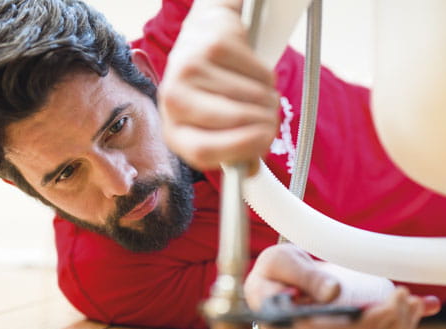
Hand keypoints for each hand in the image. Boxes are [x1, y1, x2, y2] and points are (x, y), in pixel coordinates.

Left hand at [158, 0, 279, 172]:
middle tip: (272, 122)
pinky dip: (268, 79)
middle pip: (235, 119)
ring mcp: (191, 69)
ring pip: (253, 96)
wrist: (202, 40)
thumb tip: (250, 171)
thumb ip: (235, 156)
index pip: (203, 150)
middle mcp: (173, 99)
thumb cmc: (210, 96)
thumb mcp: (215, 133)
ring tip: (263, 100)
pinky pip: (260, 72)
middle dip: (265, 124)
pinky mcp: (214, 45)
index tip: (265, 143)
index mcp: (173, 132)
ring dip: (269, 102)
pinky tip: (256, 77)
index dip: (242, 149)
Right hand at [244, 244, 440, 328]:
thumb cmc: (272, 273)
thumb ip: (306, 275)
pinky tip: (410, 317)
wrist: (267, 285)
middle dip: (392, 324)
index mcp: (289, 328)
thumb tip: (334, 291)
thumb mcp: (281, 262)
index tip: (393, 301)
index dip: (371, 323)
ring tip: (414, 304)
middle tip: (408, 296)